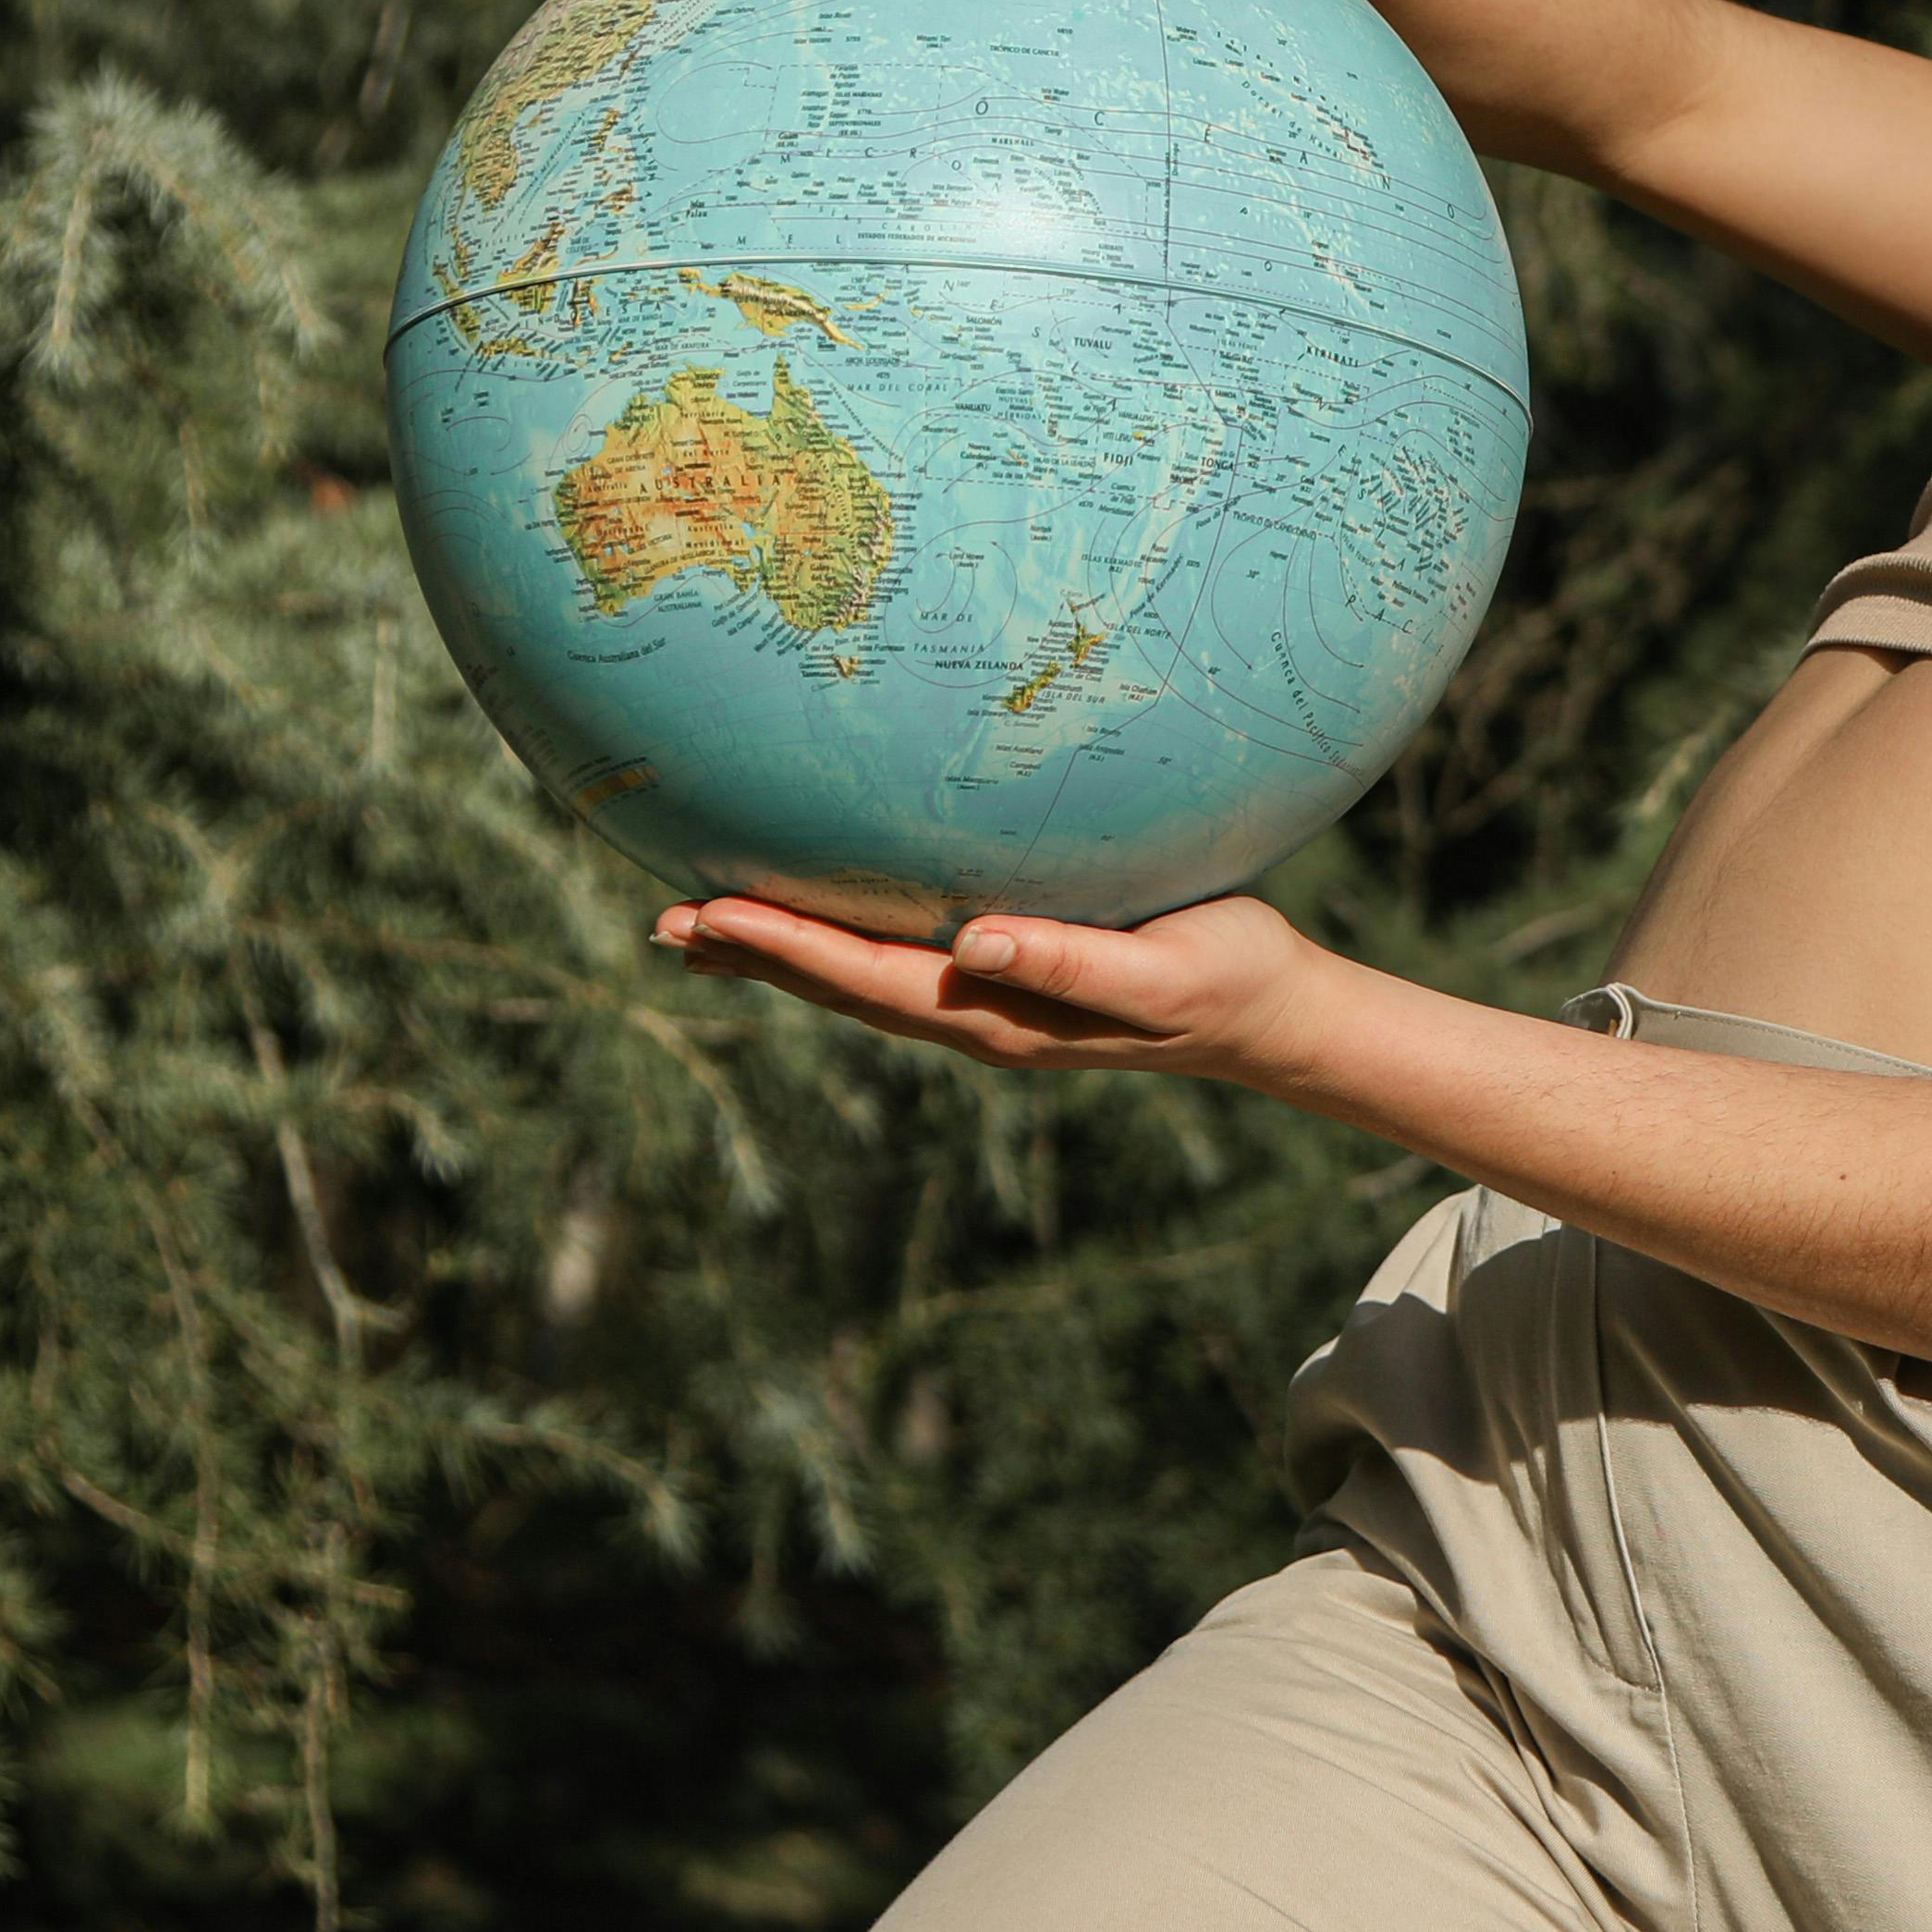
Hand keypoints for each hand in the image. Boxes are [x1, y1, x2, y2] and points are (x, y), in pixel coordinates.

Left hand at [653, 886, 1341, 1084]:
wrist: (1267, 1015)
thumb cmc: (1222, 976)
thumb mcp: (1160, 973)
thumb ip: (1070, 962)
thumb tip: (976, 942)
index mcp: (1001, 1017)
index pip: (871, 978)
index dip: (789, 947)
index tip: (715, 916)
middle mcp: (976, 1017)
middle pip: (841, 988)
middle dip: (754, 957)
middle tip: (665, 924)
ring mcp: (986, 1004)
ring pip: (859, 981)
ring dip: (778, 958)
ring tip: (698, 930)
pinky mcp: (1002, 980)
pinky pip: (896, 962)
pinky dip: (835, 945)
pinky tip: (812, 915)